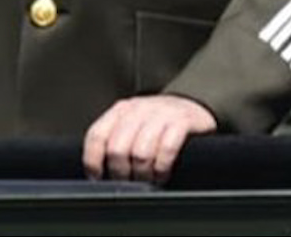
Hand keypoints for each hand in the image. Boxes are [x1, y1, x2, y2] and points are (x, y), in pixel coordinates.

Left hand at [82, 94, 216, 183]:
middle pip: (117, 149)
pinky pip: (166, 150)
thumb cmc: (161, 124)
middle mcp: (140, 109)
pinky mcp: (183, 121)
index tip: (98, 177)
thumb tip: (97, 172)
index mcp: (122, 110)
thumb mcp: (135, 125)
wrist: (197, 109)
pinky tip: (162, 173)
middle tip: (128, 182)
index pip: (97, 135)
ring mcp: (162, 113)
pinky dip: (162, 167)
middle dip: (121, 173)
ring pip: (140, 153)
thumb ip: (117, 140)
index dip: (93, 161)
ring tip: (147, 179)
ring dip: (142, 174)